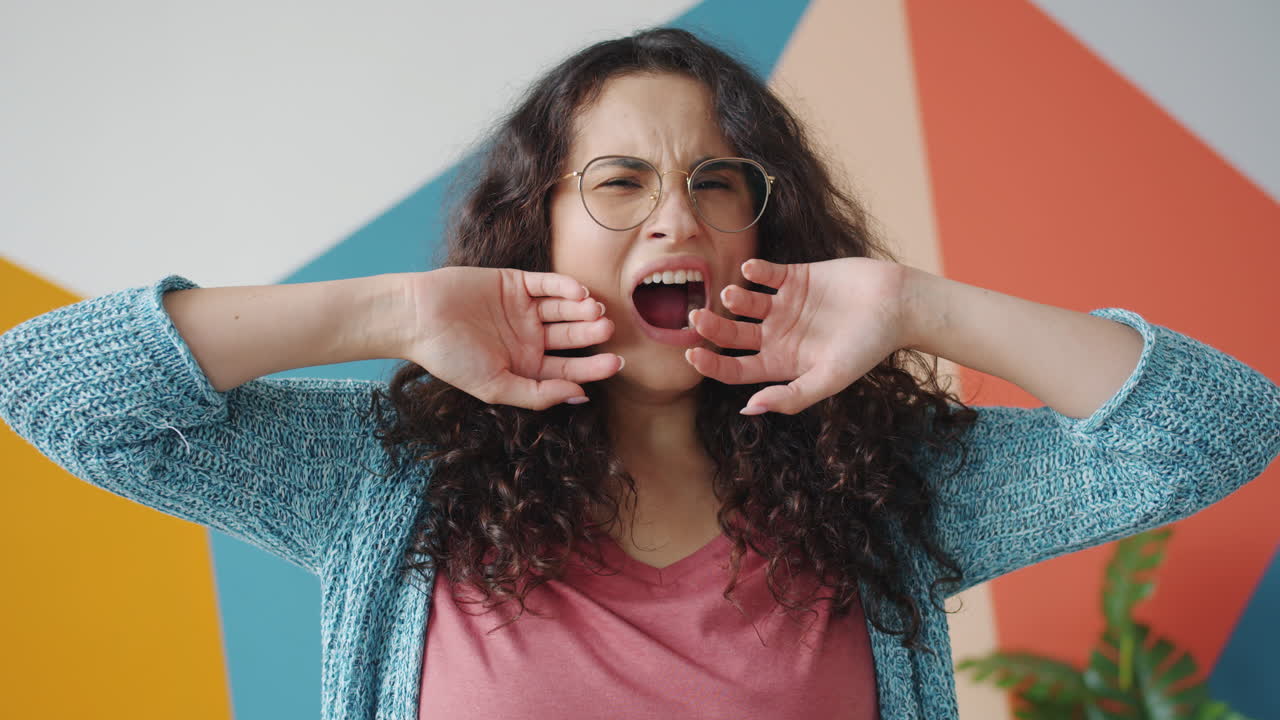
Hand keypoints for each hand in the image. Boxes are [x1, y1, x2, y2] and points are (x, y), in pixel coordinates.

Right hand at [403, 266, 621, 409]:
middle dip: (591, 334)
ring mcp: (524, 309)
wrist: (416, 317)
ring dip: (582, 310)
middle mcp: (529, 338)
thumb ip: (536, 394)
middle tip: (608, 330)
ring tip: (595, 311)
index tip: (616, 364)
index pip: (568, 368)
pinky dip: (564, 287)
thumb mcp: (494, 386)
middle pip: (571, 336)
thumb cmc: (450, 358)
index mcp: (526, 366)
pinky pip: (546, 284)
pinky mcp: (515, 282)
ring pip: (563, 309)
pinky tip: (578, 293)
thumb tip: (579, 396)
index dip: (593, 367)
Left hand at [684, 257, 911, 414]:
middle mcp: (777, 335)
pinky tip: (750, 271)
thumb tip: (749, 410)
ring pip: (745, 303)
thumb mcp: (830, 378)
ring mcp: (784, 306)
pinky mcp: (795, 277)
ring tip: (734, 295)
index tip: (692, 355)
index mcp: (781, 364)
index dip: (711, 365)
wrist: (897, 304)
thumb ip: (791, 397)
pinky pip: (765, 274)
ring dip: (734, 298)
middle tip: (696, 318)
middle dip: (712, 328)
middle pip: (733, 334)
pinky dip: (754, 271)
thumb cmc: (868, 347)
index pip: (735, 368)